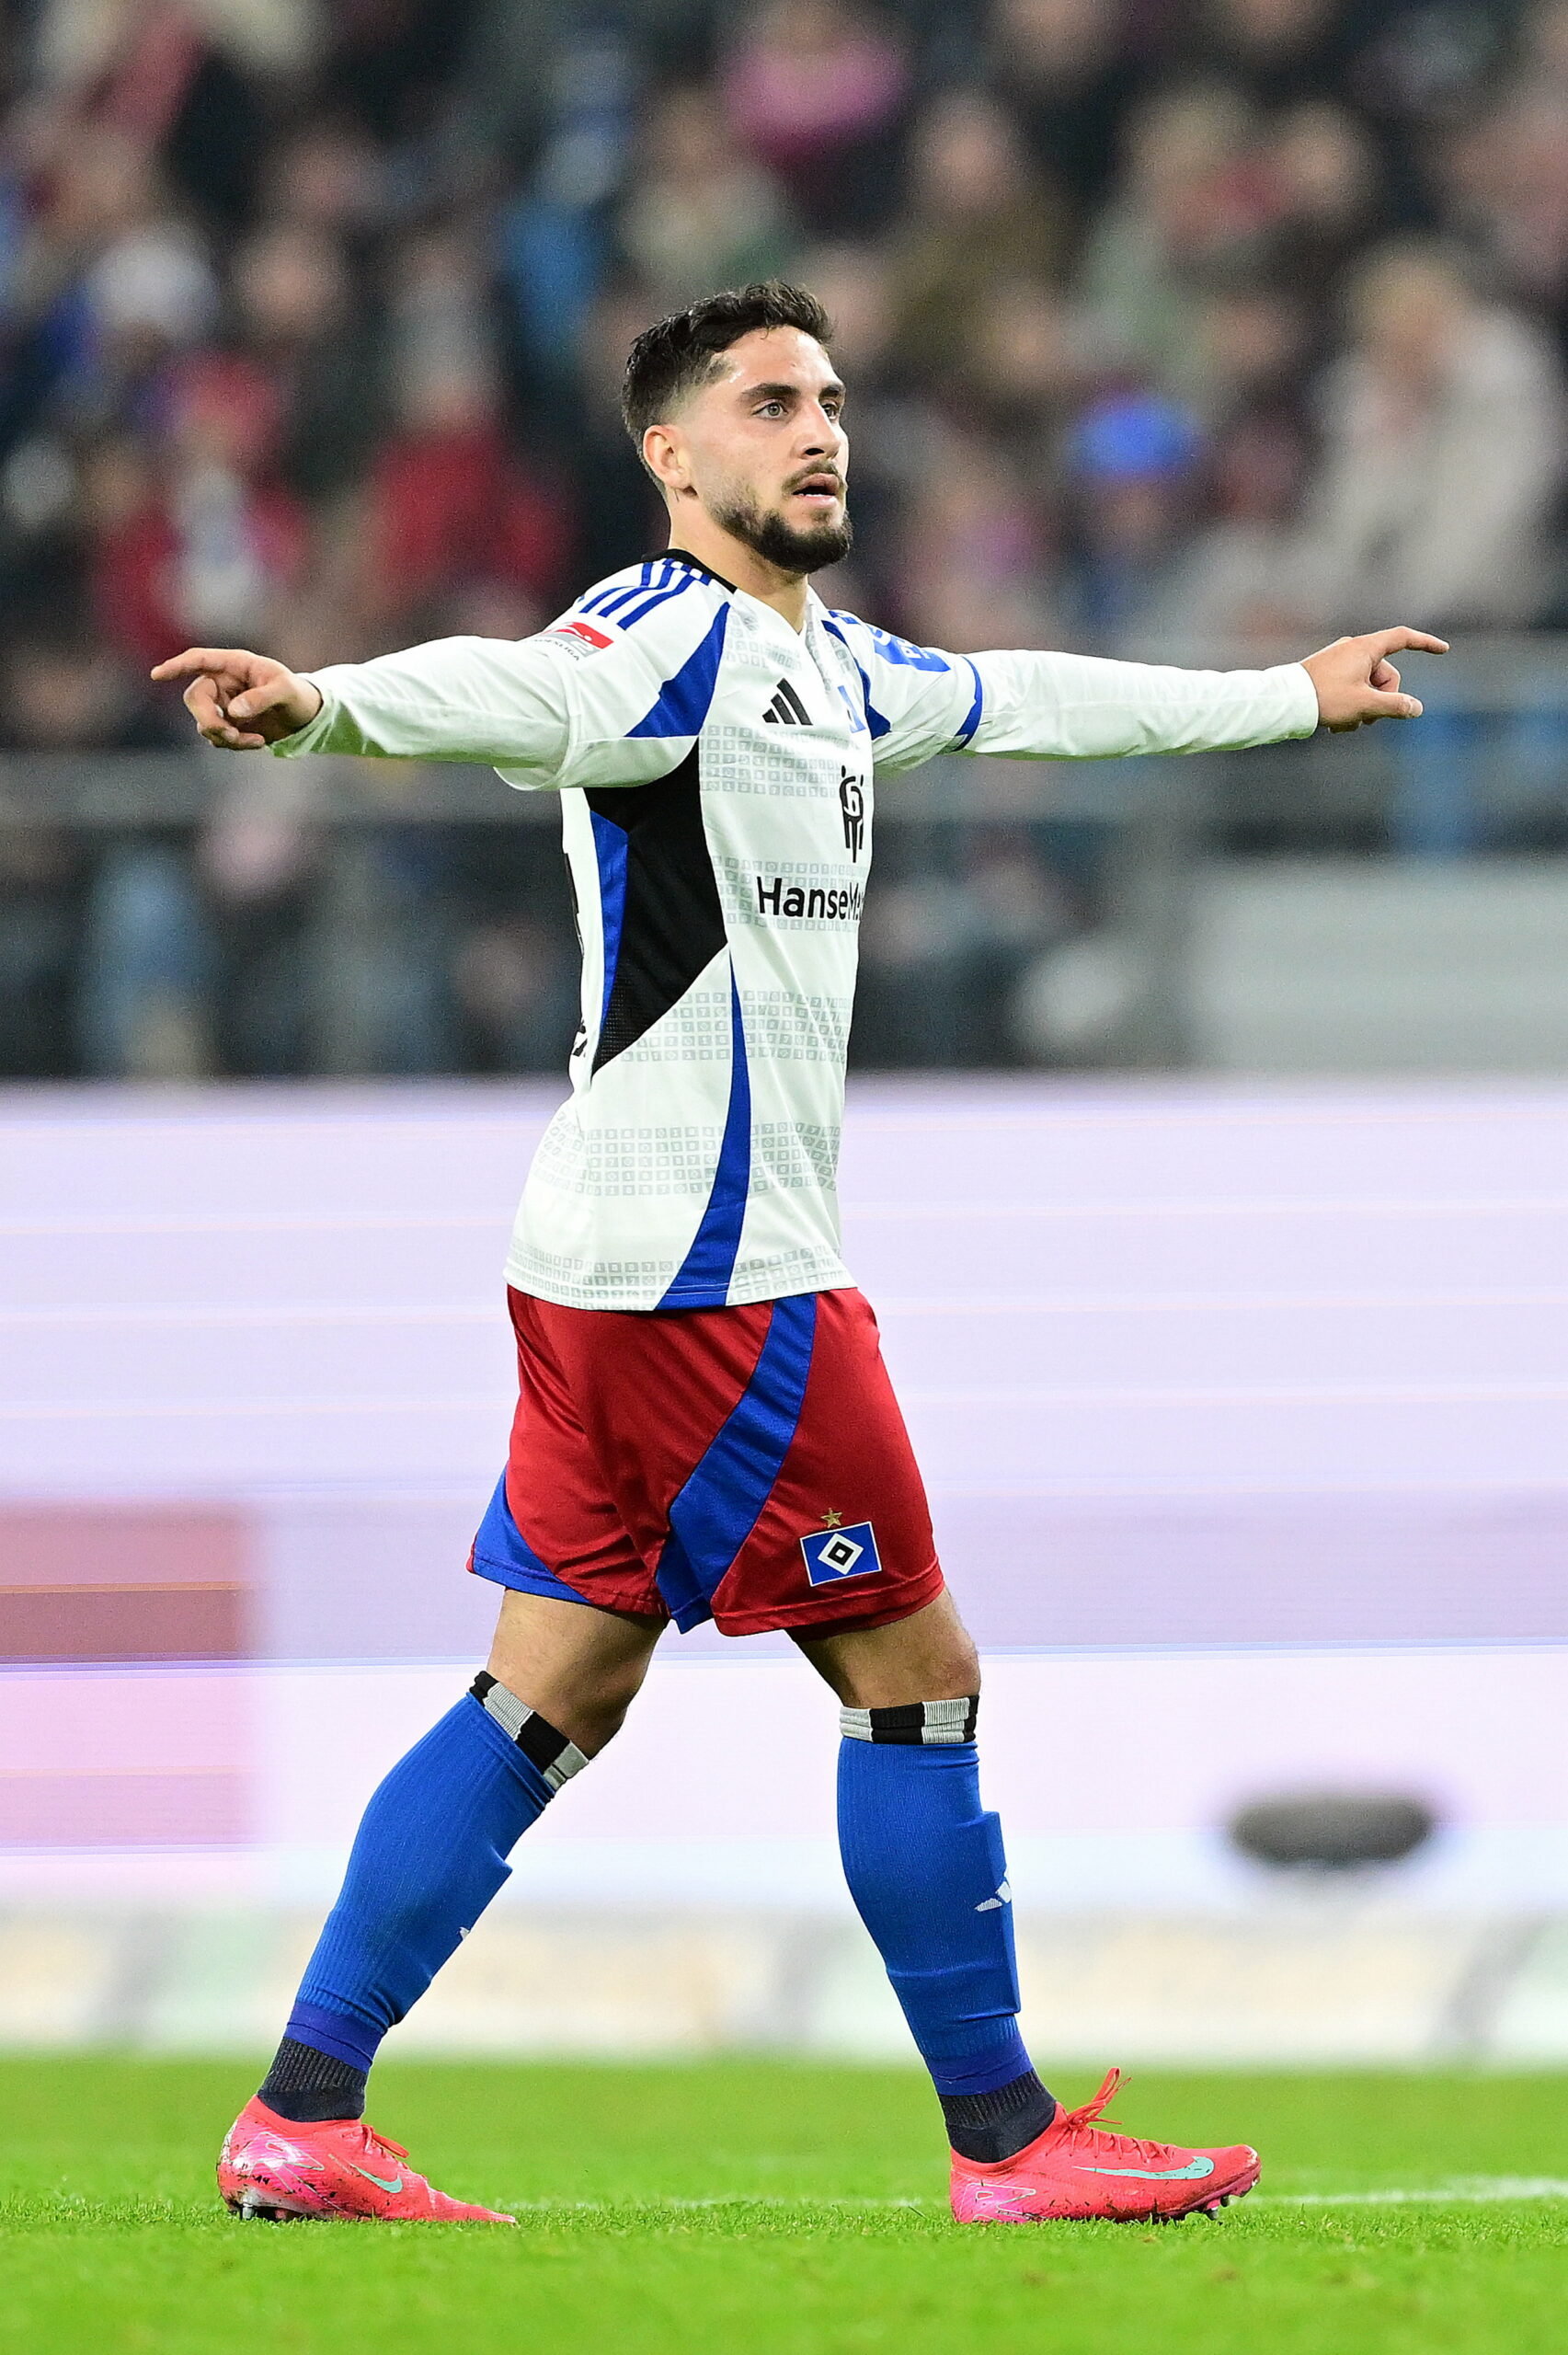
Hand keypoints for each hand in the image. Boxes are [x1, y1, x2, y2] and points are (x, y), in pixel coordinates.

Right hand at [149, 646, 323, 748]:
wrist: (306, 717)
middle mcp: (223, 683)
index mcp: (234, 664)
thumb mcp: (286, 692)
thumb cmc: (297, 695)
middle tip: (230, 735)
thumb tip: (233, 712)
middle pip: (195, 698)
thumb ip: (261, 699)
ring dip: (224, 737)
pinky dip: (233, 745)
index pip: (199, 660)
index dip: (177, 666)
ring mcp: (222, 704)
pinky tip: (258, 743)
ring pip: (203, 722)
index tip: (157, 675)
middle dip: (209, 719)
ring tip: (254, 741)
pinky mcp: (227, 724)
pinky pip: (216, 738)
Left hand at [1301, 627, 1448, 731]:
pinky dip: (1349, 708)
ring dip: (1363, 710)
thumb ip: (1395, 706)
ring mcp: (1339, 662)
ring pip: (1367, 687)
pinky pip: (1350, 690)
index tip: (1443, 650)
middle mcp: (1352, 650)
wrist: (1283, 703)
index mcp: (1364, 648)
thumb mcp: (1365, 705)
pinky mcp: (1328, 675)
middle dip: (1381, 701)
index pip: (1403, 638)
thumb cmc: (1324, 699)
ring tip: (1344, 725)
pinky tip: (1335, 725)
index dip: (1425, 644)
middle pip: (1385, 675)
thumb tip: (1416, 708)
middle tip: (1365, 720)